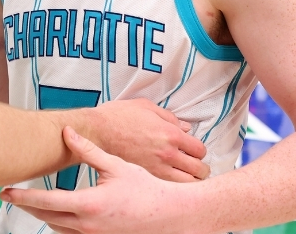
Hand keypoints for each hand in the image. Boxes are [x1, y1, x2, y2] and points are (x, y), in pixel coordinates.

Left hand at [0, 127, 195, 233]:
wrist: (169, 215)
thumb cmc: (145, 190)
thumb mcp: (115, 165)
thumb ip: (88, 150)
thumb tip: (68, 132)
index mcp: (89, 204)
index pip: (46, 200)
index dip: (23, 195)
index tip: (6, 191)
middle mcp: (87, 224)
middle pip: (45, 216)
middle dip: (26, 205)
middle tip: (9, 195)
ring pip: (56, 227)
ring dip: (41, 214)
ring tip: (29, 201)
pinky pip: (70, 233)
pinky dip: (58, 222)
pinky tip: (54, 213)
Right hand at [83, 98, 207, 181]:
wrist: (96, 132)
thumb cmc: (117, 117)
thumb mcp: (146, 107)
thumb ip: (169, 117)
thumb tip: (185, 127)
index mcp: (170, 134)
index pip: (200, 150)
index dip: (199, 151)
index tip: (193, 151)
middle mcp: (168, 154)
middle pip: (199, 170)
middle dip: (200, 168)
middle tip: (195, 167)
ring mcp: (157, 169)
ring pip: (188, 183)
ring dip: (190, 180)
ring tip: (185, 177)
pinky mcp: (145, 178)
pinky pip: (169, 189)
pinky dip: (174, 187)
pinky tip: (169, 182)